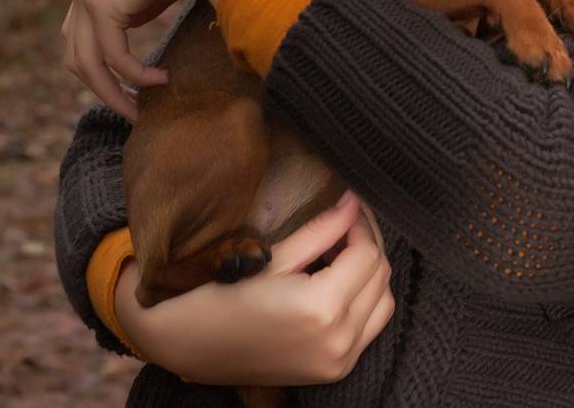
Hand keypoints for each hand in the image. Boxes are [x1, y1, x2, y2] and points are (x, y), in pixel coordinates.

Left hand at [61, 0, 296, 120]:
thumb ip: (145, 6)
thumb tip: (151, 33)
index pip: (84, 35)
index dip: (104, 68)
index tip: (133, 91)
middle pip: (77, 53)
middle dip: (103, 87)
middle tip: (133, 110)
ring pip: (86, 61)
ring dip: (113, 92)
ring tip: (140, 109)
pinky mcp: (100, 0)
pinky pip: (112, 55)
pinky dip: (135, 75)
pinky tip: (162, 79)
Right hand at [114, 190, 395, 386]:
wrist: (191, 346)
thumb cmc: (222, 295)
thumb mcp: (274, 257)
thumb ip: (322, 230)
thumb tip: (352, 201)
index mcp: (321, 308)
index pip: (366, 254)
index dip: (361, 224)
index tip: (350, 204)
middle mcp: (338, 339)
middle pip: (379, 276)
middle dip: (368, 243)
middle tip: (347, 221)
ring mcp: (339, 360)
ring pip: (383, 303)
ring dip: (371, 273)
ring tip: (342, 252)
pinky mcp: (335, 371)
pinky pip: (370, 328)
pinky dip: (366, 302)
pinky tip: (340, 284)